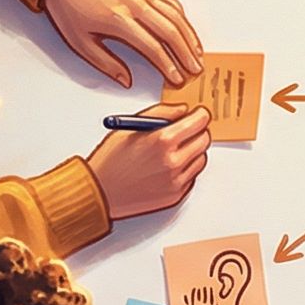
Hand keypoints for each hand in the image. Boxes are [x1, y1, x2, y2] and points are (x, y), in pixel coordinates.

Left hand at [45, 0, 201, 86]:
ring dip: (189, 37)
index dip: (168, 65)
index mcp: (117, 20)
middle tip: (195, 69)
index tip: (176, 78)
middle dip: (186, 54)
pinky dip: (182, 18)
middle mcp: (133, 4)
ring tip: (197, 54)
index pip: (152, 47)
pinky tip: (187, 31)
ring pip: (175, 16)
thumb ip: (107, 64)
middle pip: (170, 32)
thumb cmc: (69, 8)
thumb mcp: (81, 43)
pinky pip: (170, 2)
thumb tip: (127, 80)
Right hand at [86, 104, 209, 220]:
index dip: (199, 115)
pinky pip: (192, 176)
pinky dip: (185, 169)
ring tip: (171, 150)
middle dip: (197, 132)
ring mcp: (176, 180)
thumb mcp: (130, 127)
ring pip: (201, 158)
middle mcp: (172, 161)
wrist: (100, 191)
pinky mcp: (176, 194)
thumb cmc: (110, 160)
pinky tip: (167, 166)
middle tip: (185, 131)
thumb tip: (183, 109)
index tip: (197, 114)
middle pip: (204, 139)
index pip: (199, 122)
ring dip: (192, 151)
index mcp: (162, 141)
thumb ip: (161, 113)